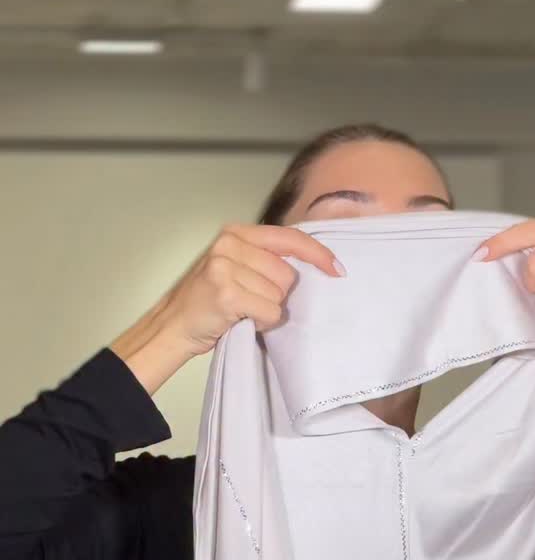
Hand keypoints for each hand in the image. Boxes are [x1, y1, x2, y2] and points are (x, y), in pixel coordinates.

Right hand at [160, 223, 341, 354]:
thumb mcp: (233, 267)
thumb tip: (308, 265)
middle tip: (251, 301)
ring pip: (279, 294)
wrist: (172, 326)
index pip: (289, 237)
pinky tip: (242, 320)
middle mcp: (229, 244)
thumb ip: (263, 259)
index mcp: (235, 233)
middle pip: (287, 272)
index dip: (317, 254)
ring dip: (267, 309)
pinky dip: (262, 322)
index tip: (336, 269)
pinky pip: (270, 311)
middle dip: (277, 293)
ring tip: (242, 310)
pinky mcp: (227, 292)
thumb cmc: (206, 301)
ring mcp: (225, 266)